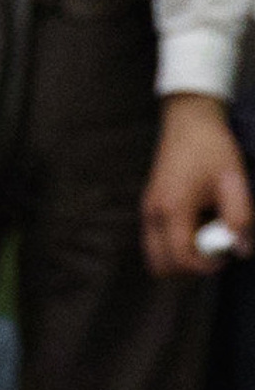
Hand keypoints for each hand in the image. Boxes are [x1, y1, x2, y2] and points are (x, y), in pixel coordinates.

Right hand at [142, 91, 251, 276]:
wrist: (188, 122)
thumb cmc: (212, 148)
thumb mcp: (234, 181)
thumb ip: (240, 218)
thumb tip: (241, 250)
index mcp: (174, 208)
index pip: (181, 257)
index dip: (205, 266)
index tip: (225, 256)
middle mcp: (153, 213)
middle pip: (161, 265)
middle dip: (189, 266)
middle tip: (214, 249)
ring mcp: (148, 210)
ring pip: (156, 255)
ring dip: (181, 255)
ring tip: (206, 233)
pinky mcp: (150, 207)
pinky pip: (156, 241)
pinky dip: (175, 243)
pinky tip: (197, 223)